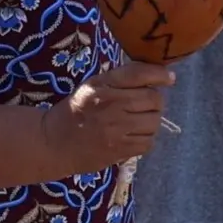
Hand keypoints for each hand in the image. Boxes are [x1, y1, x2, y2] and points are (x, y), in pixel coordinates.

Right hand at [43, 61, 173, 171]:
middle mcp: (109, 104)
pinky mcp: (120, 149)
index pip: (138, 74)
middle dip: (154, 101)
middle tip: (143, 104)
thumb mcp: (92, 87)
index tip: (169, 77)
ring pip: (155, 121)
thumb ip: (120, 80)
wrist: (53, 142)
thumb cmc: (76, 111)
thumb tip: (156, 74)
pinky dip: (145, 138)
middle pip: (153, 98)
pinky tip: (132, 136)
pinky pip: (149, 141)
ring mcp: (116, 129)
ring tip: (137, 121)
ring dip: (151, 120)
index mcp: (101, 85)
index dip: (159, 74)